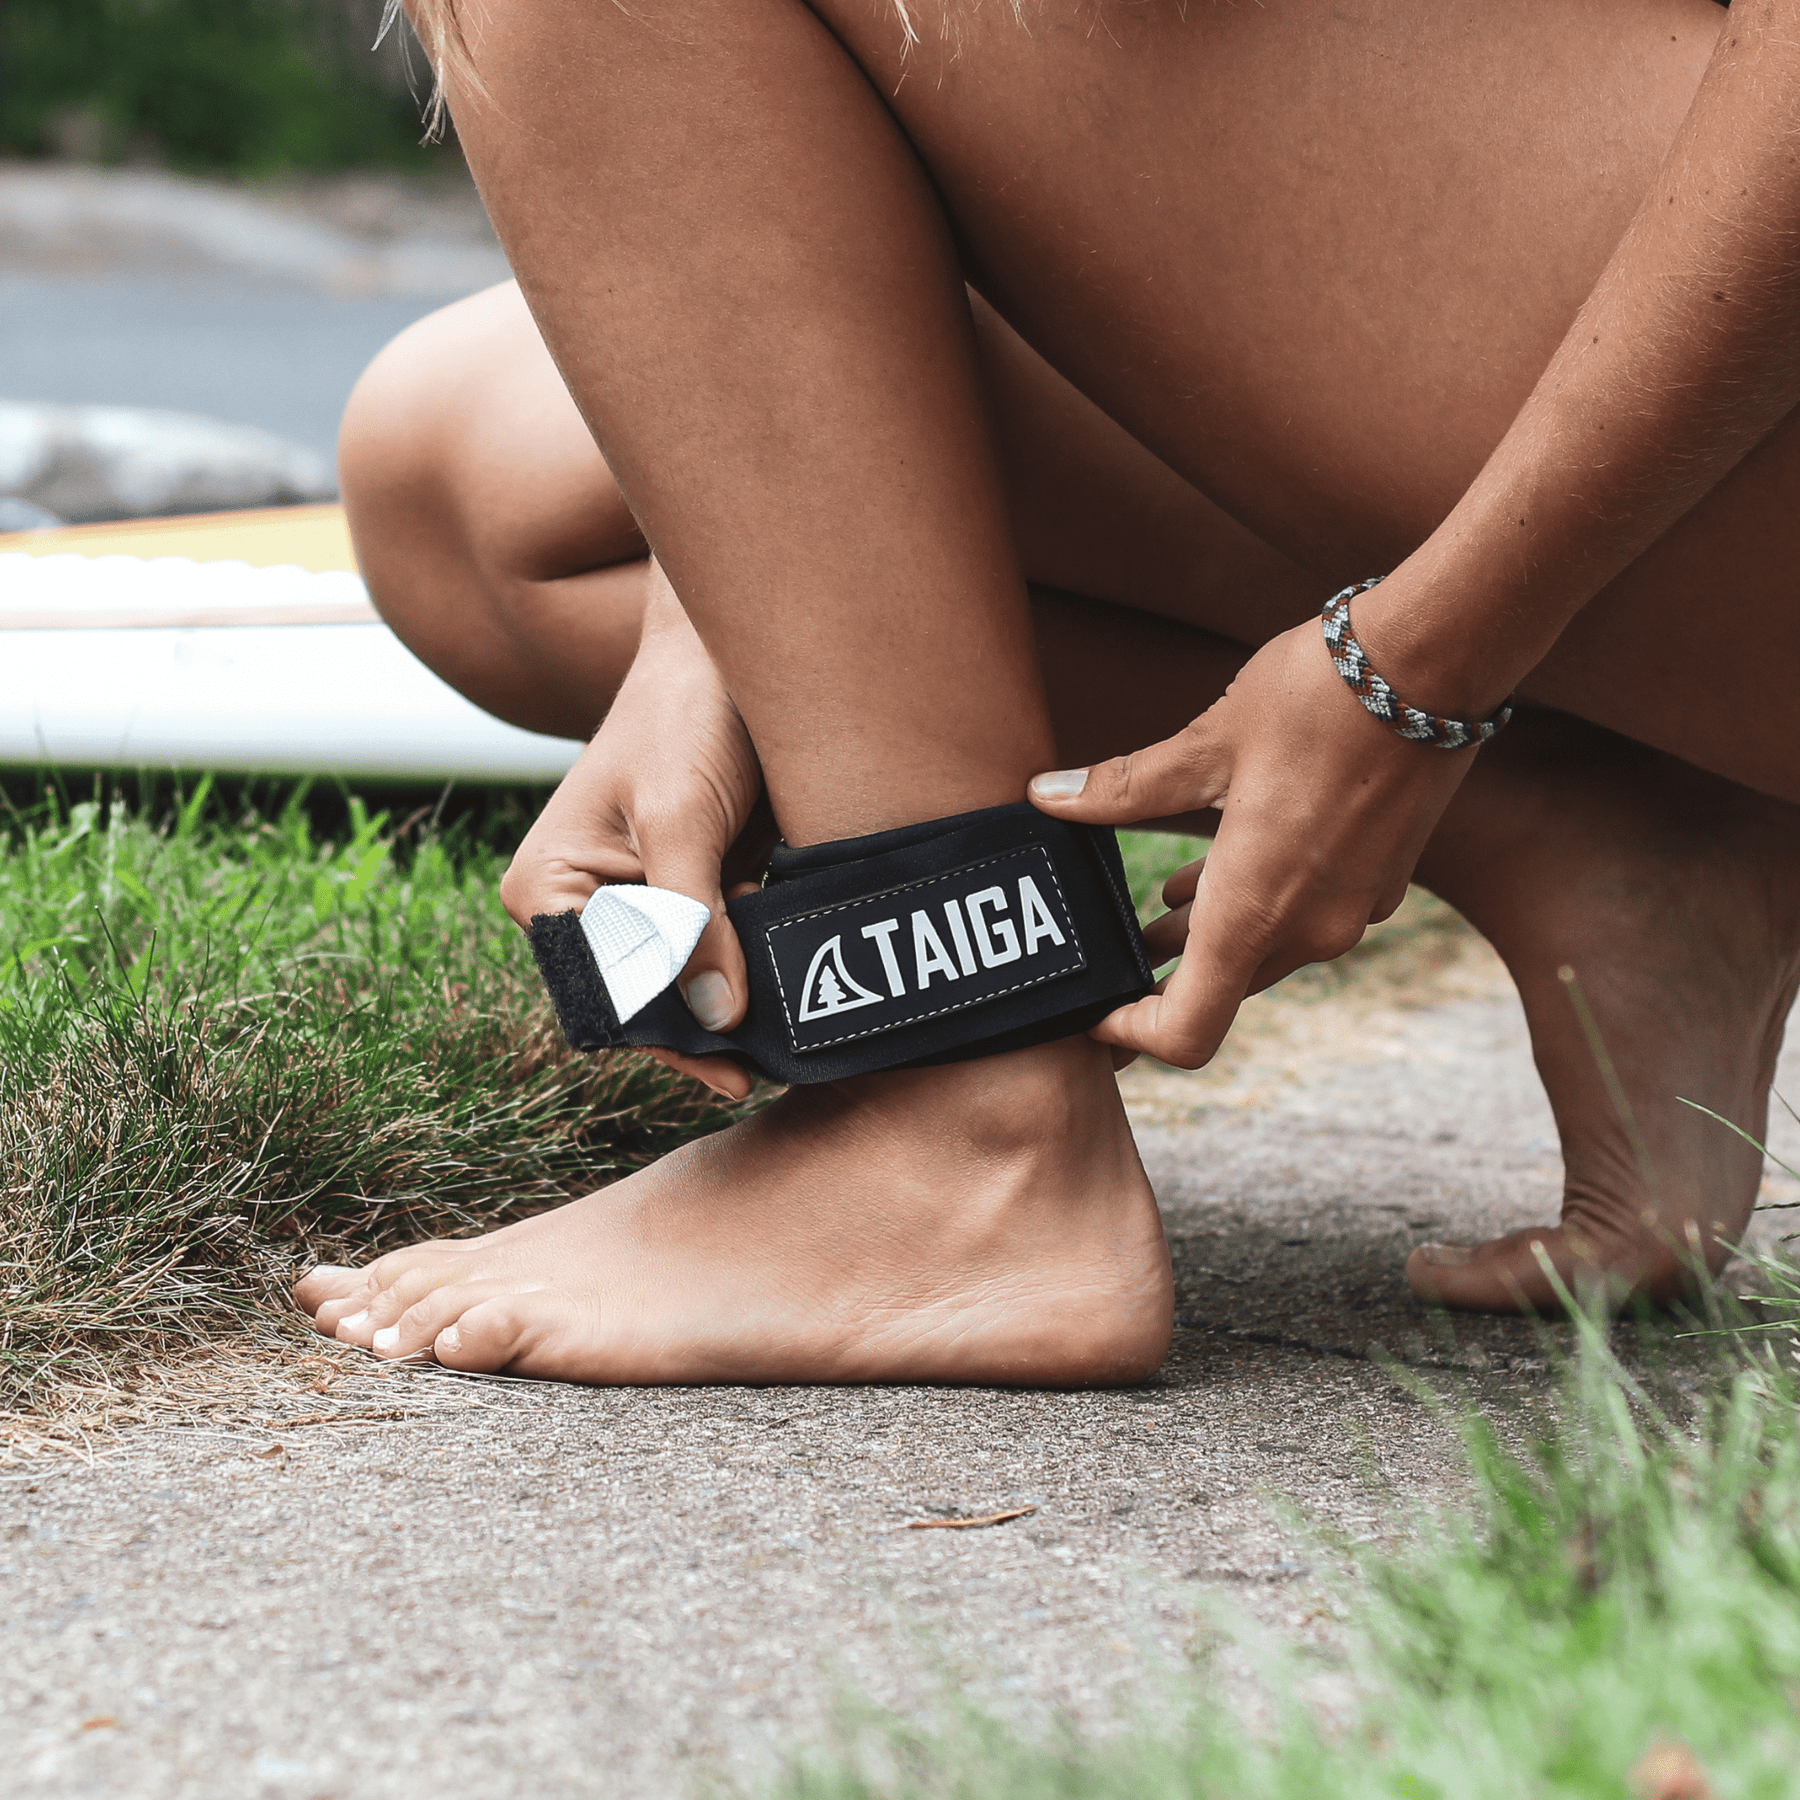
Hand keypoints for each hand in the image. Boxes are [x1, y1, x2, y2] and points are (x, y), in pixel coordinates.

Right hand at [501, 560, 771, 1098]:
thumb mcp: (681, 816)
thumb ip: (692, 919)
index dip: (668, 1039)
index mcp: (547, 891)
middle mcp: (583, 910)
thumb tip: (714, 1019)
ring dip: (739, 1005)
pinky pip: (721, 955)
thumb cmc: (684, 715)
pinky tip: (799, 984)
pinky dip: (757, 971)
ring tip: (796, 1031)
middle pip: (645, 1003)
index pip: (605, 996)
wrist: (732, 656)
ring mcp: (640, 906)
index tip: (734, 1071)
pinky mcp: (692, 894)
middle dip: (707, 1030)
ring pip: (688, 987)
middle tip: (779, 1064)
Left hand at [1028, 617, 1475, 1067]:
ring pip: (1259, 951)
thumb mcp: (1205, 744)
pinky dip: (1252, 906)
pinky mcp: (1378, 880)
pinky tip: (1215, 865)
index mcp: (1256, 909)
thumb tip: (1044, 796)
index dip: (1130, 1036)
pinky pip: (1299, 918)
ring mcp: (1352, 909)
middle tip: (1103, 960)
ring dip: (1203, 937)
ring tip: (1146, 913)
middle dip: (1158, 980)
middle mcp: (1309, 928)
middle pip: (1218, 991)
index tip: (1093, 1009)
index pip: (1186, 1032)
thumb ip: (1122, 788)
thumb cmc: (1316, 698)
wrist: (1439, 659)